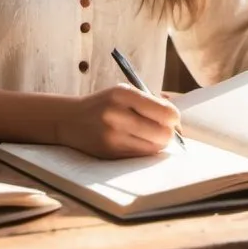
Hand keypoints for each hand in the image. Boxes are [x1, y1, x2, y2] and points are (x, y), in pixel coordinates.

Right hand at [56, 84, 180, 158]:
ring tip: (149, 135)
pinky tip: (136, 141)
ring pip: (154, 147)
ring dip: (157, 143)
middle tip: (163, 130)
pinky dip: (144, 150)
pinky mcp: (110, 153)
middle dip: (168, 133)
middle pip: (163, 134)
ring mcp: (112, 136)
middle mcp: (117, 115)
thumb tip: (177, 117)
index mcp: (123, 94)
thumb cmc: (103, 104)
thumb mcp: (123, 92)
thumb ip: (150, 101)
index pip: (165, 112)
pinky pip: (140, 156)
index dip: (174, 118)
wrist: (70, 119)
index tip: (173, 119)